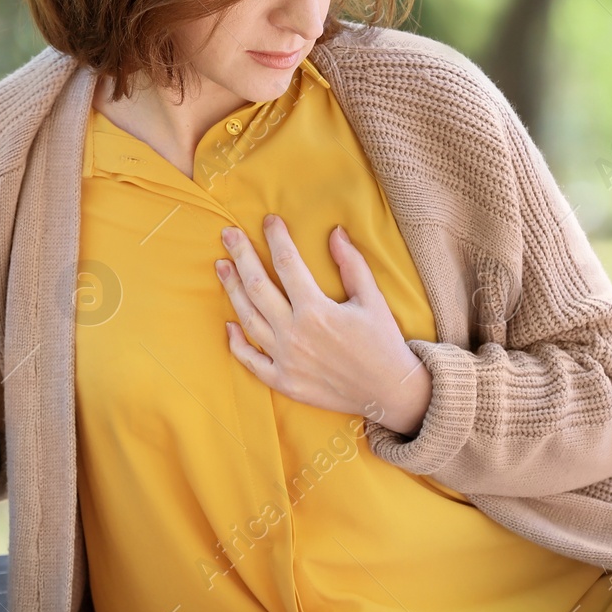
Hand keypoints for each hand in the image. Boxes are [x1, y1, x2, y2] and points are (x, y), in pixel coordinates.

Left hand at [215, 214, 433, 435]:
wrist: (388, 392)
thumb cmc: (382, 342)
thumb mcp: (372, 298)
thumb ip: (351, 264)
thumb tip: (335, 232)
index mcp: (317, 310)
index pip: (287, 263)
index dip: (276, 238)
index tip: (269, 220)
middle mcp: (295, 334)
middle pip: (257, 286)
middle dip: (241, 255)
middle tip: (228, 234)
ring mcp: (285, 360)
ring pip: (248, 318)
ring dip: (232, 290)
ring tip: (222, 267)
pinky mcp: (283, 382)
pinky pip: (251, 361)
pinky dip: (237, 342)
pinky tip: (228, 324)